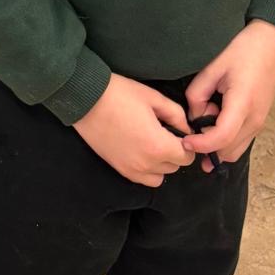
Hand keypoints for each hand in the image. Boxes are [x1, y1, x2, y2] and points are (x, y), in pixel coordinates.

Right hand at [73, 74, 194, 187]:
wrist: (87, 100)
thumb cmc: (120, 94)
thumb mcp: (153, 97)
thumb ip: (176, 114)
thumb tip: (186, 128)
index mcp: (158, 145)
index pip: (187, 157)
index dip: (187, 143)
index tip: (179, 131)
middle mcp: (147, 164)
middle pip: (175, 166)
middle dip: (175, 151)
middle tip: (165, 132)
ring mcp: (132, 170)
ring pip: (160, 176)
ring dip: (162, 163)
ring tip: (152, 143)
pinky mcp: (120, 169)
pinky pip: (143, 179)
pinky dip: (147, 169)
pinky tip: (141, 150)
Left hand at [183, 20, 274, 172]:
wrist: (271, 44)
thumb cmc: (242, 51)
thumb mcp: (213, 67)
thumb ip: (198, 94)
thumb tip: (194, 117)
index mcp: (243, 104)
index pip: (221, 138)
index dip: (201, 145)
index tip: (185, 141)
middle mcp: (255, 120)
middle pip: (227, 151)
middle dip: (207, 143)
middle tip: (197, 117)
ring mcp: (260, 123)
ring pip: (234, 151)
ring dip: (216, 142)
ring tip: (209, 113)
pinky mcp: (260, 122)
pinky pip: (240, 141)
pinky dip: (225, 139)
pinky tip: (217, 117)